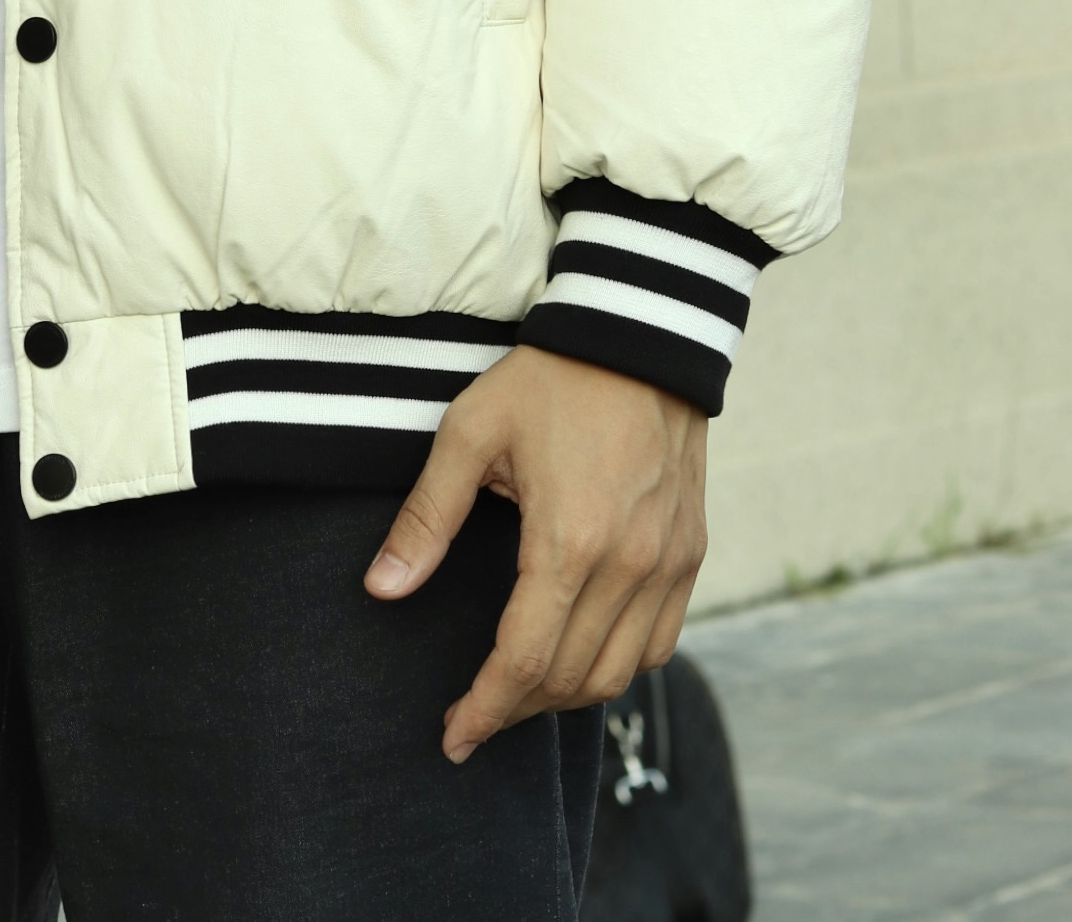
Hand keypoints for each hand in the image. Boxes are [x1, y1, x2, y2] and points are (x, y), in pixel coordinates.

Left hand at [364, 345, 705, 760]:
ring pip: (619, 672)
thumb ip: (427, 517)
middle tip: (473, 717)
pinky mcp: (690, 553)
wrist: (640, 334)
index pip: (523, 661)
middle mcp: (629, 566)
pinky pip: (658, 642)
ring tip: (517, 692)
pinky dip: (617, 666)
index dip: (483, 709)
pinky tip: (578, 655)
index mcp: (569, 542)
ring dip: (565, 697)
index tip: (452, 736)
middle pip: (569, 679)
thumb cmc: (549, 379)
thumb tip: (381, 589)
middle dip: (515, 710)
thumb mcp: (470, 434)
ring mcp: (668, 563)